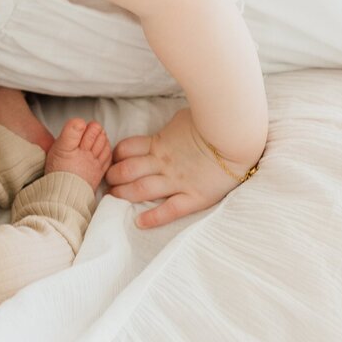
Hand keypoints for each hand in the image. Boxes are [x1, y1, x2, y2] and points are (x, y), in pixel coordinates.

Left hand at [105, 107, 260, 229]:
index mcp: (159, 142)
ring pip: (142, 190)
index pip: (127, 149)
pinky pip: (169, 210)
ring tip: (114, 198)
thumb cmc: (211, 120)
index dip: (114, 155)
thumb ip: (170, 129)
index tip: (108, 161)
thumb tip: (166, 130)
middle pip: (128, 170)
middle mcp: (163, 163)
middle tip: (106, 182)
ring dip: (124, 195)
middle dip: (113, 176)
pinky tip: (139, 223)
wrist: (235, 134)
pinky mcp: (194, 196)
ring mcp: (177, 181)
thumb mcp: (182, 119)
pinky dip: (152, 218)